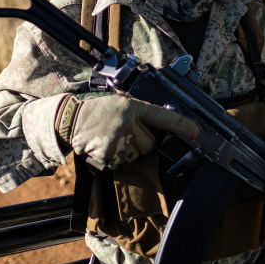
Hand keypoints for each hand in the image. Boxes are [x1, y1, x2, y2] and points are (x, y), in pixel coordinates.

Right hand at [55, 93, 198, 170]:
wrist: (68, 118)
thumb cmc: (97, 109)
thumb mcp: (120, 101)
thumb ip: (140, 112)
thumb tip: (162, 125)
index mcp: (131, 106)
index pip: (162, 116)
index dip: (181, 125)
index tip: (196, 132)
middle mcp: (126, 123)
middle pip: (150, 143)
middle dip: (142, 140)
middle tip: (124, 131)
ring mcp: (117, 141)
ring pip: (136, 154)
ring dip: (128, 149)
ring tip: (110, 137)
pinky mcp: (108, 155)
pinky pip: (122, 162)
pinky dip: (115, 157)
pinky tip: (104, 145)